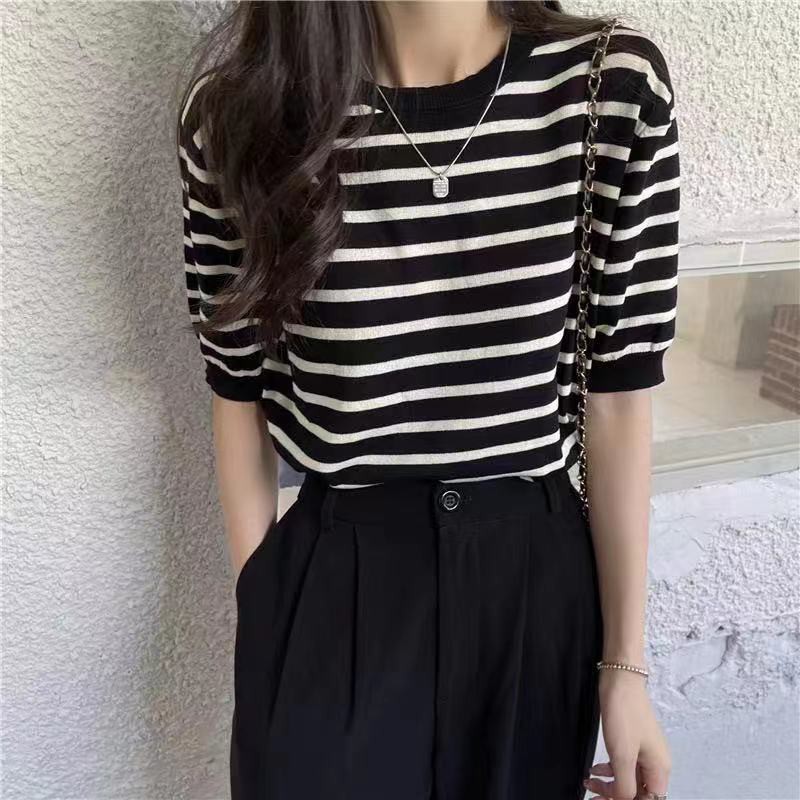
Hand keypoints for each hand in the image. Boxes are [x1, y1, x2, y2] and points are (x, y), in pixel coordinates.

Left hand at [583, 669, 670, 799]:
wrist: (620, 680)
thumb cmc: (624, 715)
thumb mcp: (622, 755)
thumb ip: (625, 785)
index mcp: (659, 770)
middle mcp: (656, 764)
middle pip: (639, 793)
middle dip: (616, 798)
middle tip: (593, 798)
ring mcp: (644, 752)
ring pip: (629, 780)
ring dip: (610, 786)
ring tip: (590, 783)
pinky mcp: (632, 742)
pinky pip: (624, 765)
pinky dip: (610, 770)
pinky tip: (595, 769)